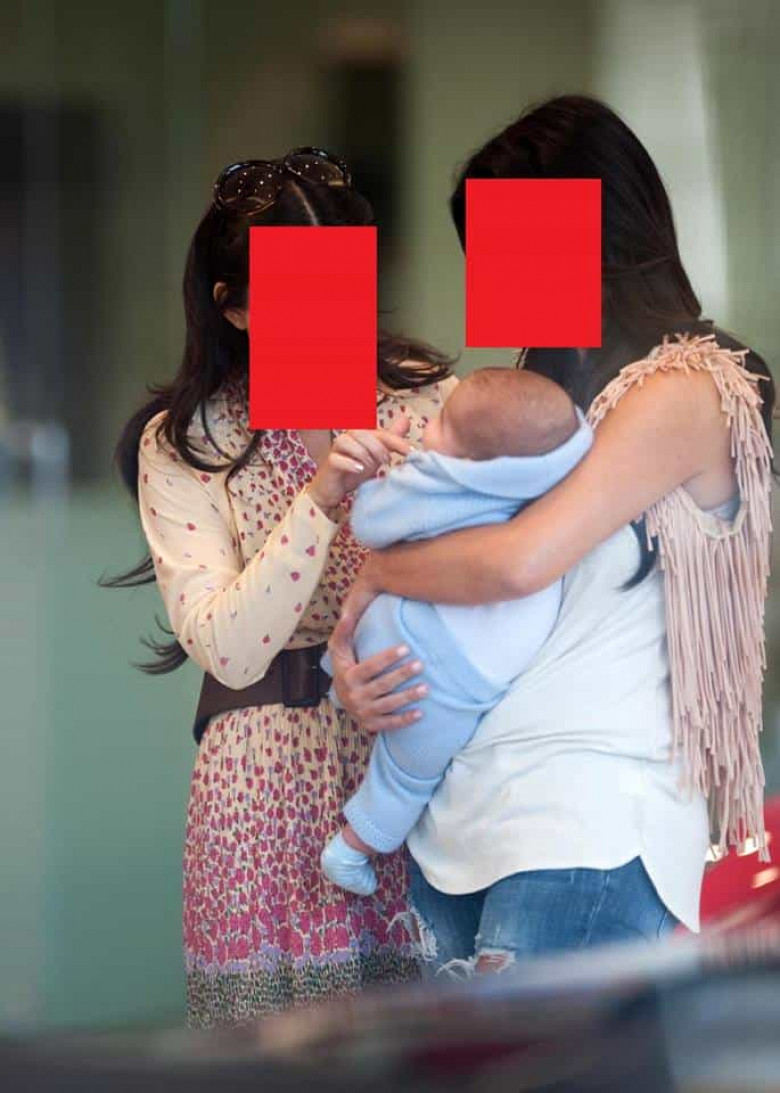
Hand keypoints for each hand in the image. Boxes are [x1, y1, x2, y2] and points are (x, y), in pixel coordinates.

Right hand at [308, 415, 411, 512]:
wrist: (335, 488)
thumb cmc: (355, 469)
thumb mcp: (377, 454)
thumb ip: (390, 438)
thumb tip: (405, 420)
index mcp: (360, 434)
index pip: (381, 432)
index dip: (396, 440)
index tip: (411, 452)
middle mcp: (347, 437)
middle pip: (362, 432)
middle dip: (378, 446)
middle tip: (387, 461)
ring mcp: (336, 450)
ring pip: (346, 441)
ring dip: (363, 453)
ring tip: (372, 466)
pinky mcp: (329, 464)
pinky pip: (336, 459)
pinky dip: (349, 463)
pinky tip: (359, 470)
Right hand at [327, 570, 426, 732]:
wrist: (340, 697)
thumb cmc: (344, 667)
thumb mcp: (339, 650)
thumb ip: (343, 631)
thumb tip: (347, 614)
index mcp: (348, 677)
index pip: (370, 667)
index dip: (387, 658)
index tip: (406, 648)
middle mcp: (355, 696)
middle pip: (382, 686)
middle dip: (402, 675)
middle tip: (420, 665)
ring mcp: (363, 712)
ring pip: (388, 705)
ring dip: (408, 697)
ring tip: (426, 688)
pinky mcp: (371, 724)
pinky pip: (390, 724)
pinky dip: (405, 720)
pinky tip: (420, 713)